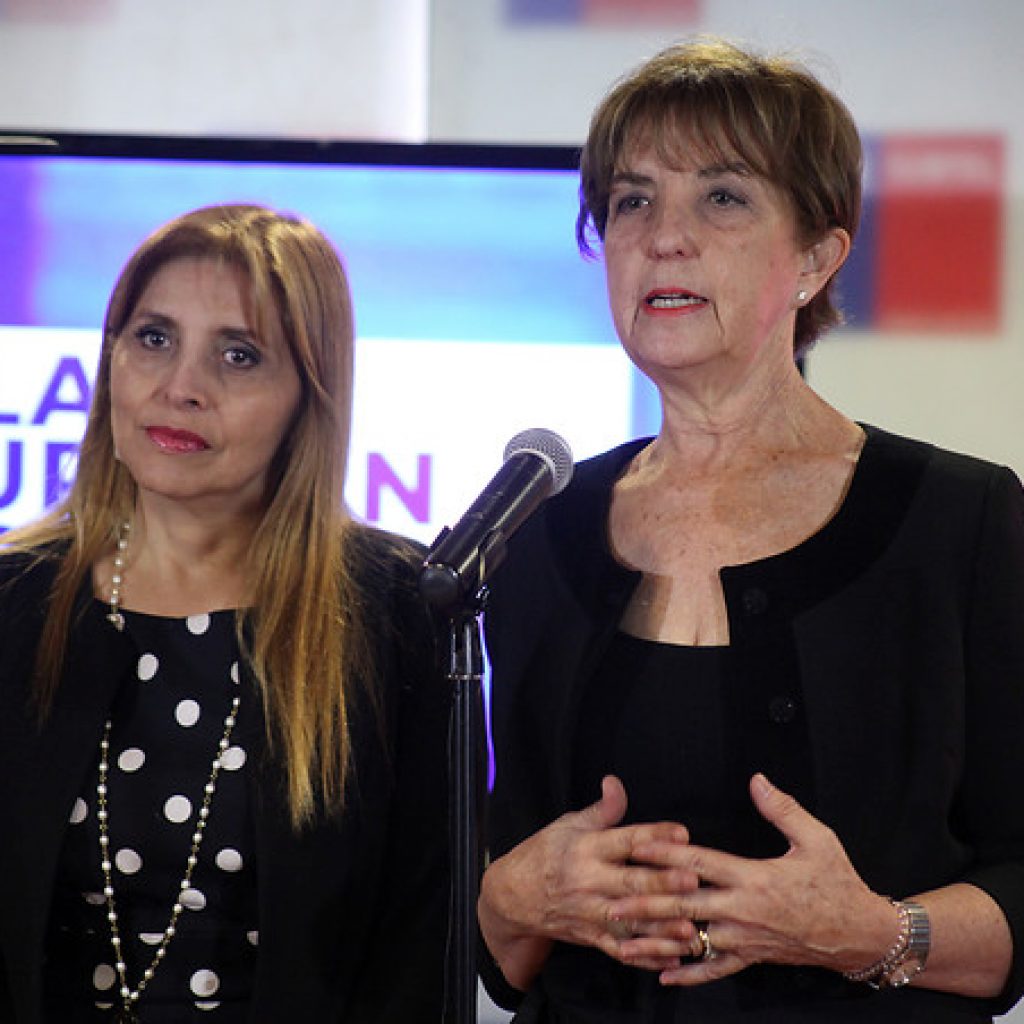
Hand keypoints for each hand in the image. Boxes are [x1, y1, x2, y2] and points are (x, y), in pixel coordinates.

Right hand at [478, 775, 700, 987]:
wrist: (511, 896)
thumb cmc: (544, 854)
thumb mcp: (568, 824)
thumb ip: (601, 810)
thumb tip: (615, 783)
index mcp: (586, 848)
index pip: (624, 839)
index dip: (653, 834)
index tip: (682, 832)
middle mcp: (589, 880)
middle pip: (631, 882)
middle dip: (662, 882)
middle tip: (692, 880)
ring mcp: (590, 912)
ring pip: (630, 921)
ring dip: (660, 927)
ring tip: (689, 927)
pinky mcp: (590, 936)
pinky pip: (620, 950)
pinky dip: (644, 957)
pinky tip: (670, 959)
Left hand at [608, 773, 891, 985]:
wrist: (861, 933)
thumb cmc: (838, 882)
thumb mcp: (817, 838)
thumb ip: (782, 809)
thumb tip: (757, 780)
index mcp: (755, 878)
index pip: (700, 864)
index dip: (665, 854)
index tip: (636, 846)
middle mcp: (744, 911)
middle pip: (685, 906)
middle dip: (646, 903)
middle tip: (611, 900)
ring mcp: (746, 938)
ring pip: (692, 940)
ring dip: (657, 939)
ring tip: (623, 938)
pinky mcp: (752, 957)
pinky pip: (714, 968)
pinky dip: (688, 972)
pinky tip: (662, 973)